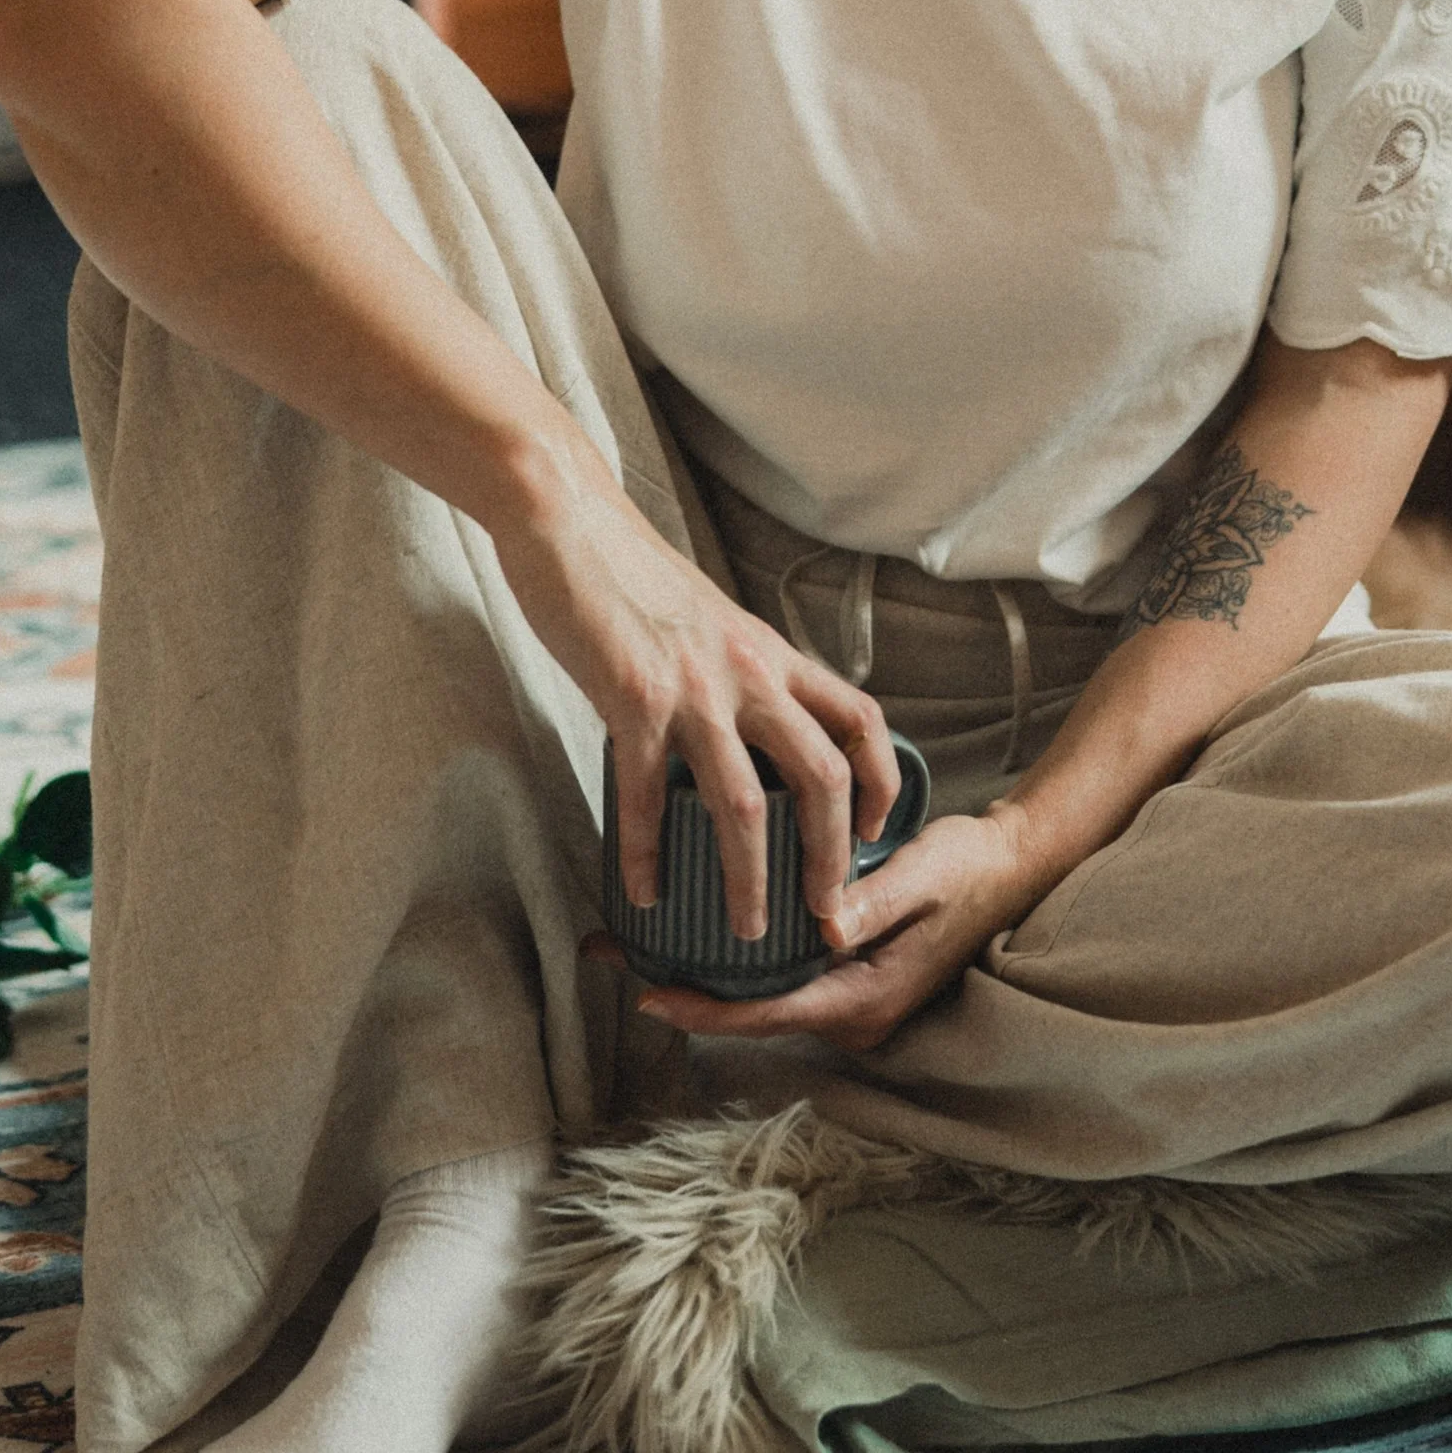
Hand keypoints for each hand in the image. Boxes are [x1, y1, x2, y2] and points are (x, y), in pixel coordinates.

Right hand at [490, 442, 900, 944]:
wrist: (570, 521)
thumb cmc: (633, 573)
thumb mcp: (713, 619)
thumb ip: (739, 671)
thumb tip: (748, 727)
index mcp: (771, 654)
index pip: (858, 718)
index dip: (881, 781)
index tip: (872, 833)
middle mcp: (748, 673)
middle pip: (821, 777)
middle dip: (831, 856)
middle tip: (826, 914)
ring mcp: (693, 689)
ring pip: (744, 806)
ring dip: (749, 880)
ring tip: (744, 931)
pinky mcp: (632, 700)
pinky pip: (646, 798)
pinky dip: (647, 855)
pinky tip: (644, 892)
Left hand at [609, 809, 1039, 1053]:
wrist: (1011, 865)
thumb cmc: (970, 866)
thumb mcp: (923, 876)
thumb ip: (873, 900)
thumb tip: (825, 925)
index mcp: (866, 997)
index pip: (768, 1014)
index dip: (703, 1007)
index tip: (645, 991)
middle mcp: (852, 1013)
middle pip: (752, 1013)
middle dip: (682, 987)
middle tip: (611, 950)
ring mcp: (848, 998)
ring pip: (760, 997)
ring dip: (701, 971)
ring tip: (633, 937)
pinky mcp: (845, 974)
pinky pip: (777, 978)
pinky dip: (732, 956)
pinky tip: (694, 923)